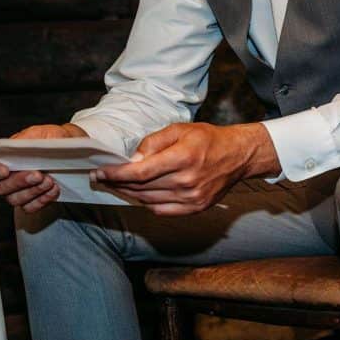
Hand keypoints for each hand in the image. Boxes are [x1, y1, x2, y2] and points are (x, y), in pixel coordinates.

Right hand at [0, 123, 87, 212]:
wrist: (69, 150)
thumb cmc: (49, 140)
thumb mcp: (39, 134)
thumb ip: (26, 139)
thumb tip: (16, 145)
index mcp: (1, 160)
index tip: (3, 170)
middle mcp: (5, 179)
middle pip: (0, 188)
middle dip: (19, 182)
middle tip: (37, 174)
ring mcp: (17, 192)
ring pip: (16, 200)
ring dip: (33, 191)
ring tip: (49, 180)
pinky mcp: (31, 201)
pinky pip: (31, 207)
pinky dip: (43, 200)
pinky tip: (54, 189)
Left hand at [93, 122, 279, 215]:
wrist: (239, 156)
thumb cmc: (209, 139)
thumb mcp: (181, 129)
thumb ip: (154, 142)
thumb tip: (133, 159)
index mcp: (183, 158)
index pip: (140, 171)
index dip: (116, 174)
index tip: (100, 172)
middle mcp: (187, 181)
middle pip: (141, 187)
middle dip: (118, 182)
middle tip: (104, 178)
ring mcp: (192, 197)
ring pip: (148, 200)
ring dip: (130, 194)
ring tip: (119, 185)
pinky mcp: (195, 207)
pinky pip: (162, 210)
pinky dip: (147, 203)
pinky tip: (140, 194)